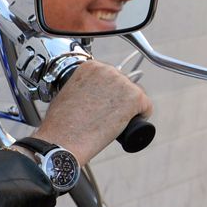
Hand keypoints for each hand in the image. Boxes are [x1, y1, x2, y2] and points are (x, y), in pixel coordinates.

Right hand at [32, 59, 151, 163]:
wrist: (63, 140)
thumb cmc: (60, 124)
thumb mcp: (66, 93)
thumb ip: (81, 87)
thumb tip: (91, 94)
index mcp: (89, 66)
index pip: (110, 76)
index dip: (108, 93)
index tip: (102, 104)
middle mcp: (107, 69)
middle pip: (124, 84)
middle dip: (119, 100)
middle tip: (106, 116)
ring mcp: (122, 82)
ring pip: (135, 95)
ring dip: (129, 108)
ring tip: (112, 123)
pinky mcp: (134, 97)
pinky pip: (145, 107)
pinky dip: (140, 117)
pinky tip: (126, 125)